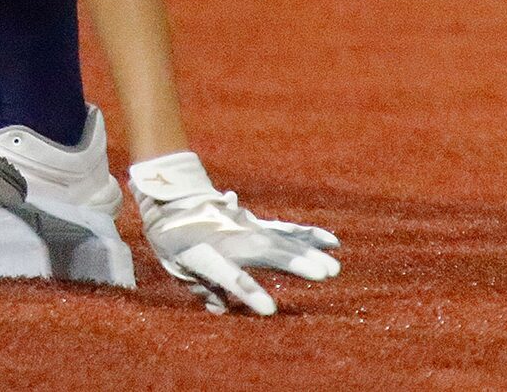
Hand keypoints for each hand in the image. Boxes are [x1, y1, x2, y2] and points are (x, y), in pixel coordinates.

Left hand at [129, 152, 340, 314]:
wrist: (173, 197)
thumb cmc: (173, 240)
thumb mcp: (177, 268)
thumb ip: (202, 289)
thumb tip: (222, 308)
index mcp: (205, 252)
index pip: (228, 275)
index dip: (249, 291)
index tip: (269, 309)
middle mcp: (230, 237)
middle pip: (265, 251)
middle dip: (294, 263)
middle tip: (323, 274)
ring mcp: (245, 227)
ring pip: (280, 239)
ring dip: (308, 252)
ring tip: (332, 267)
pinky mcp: (256, 223)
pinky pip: (285, 230)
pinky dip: (307, 235)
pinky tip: (331, 241)